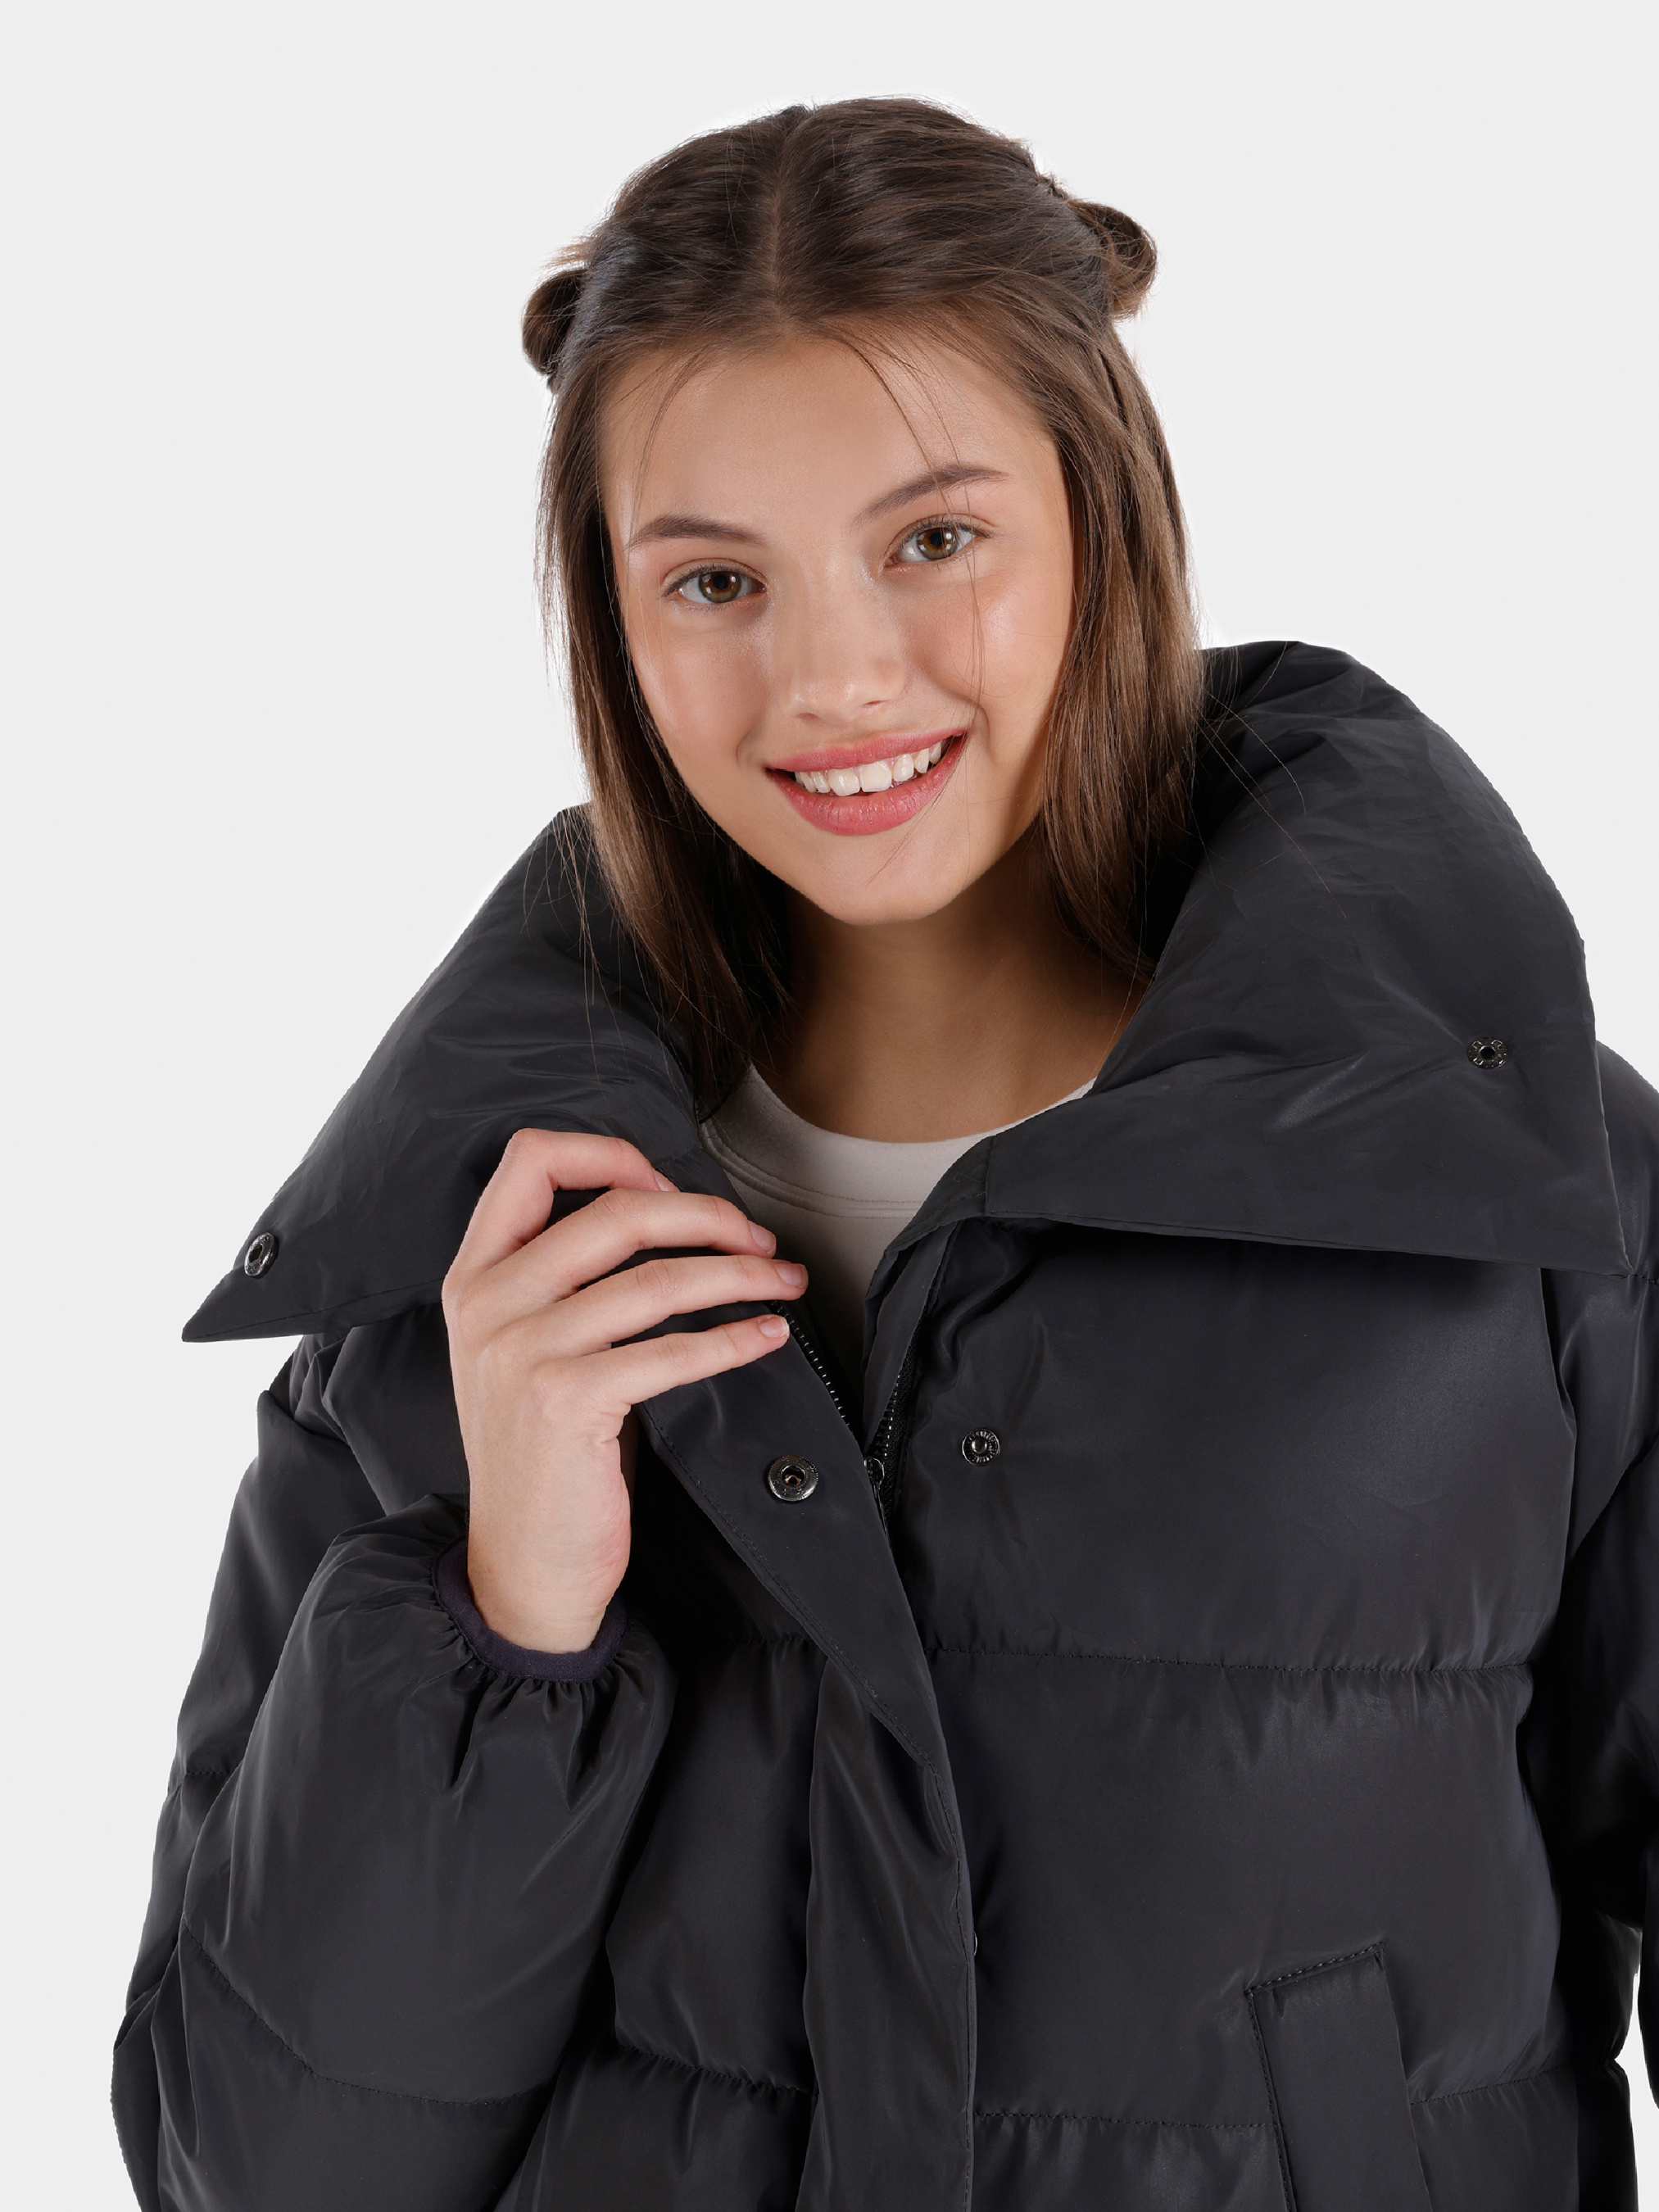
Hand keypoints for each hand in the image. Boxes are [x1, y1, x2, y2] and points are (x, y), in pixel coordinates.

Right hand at [441, 1129, 804, 1652]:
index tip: (671, 1185)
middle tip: (759, 1238)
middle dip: (707, 1215)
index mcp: (475, 1275)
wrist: (522, 1562)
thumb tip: (664, 1211)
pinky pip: (671, 1350)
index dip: (612, 1154)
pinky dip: (734, 1337)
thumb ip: (560, 1278)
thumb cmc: (544, 1451)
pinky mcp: (564, 1403)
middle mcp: (489, 1303)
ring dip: (739, 1275)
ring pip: (656, 1279)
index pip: (529, 1160)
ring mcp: (522, 1353)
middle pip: (615, 1211)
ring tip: (783, 1282)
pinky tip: (767, 1335)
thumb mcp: (522, 1349)